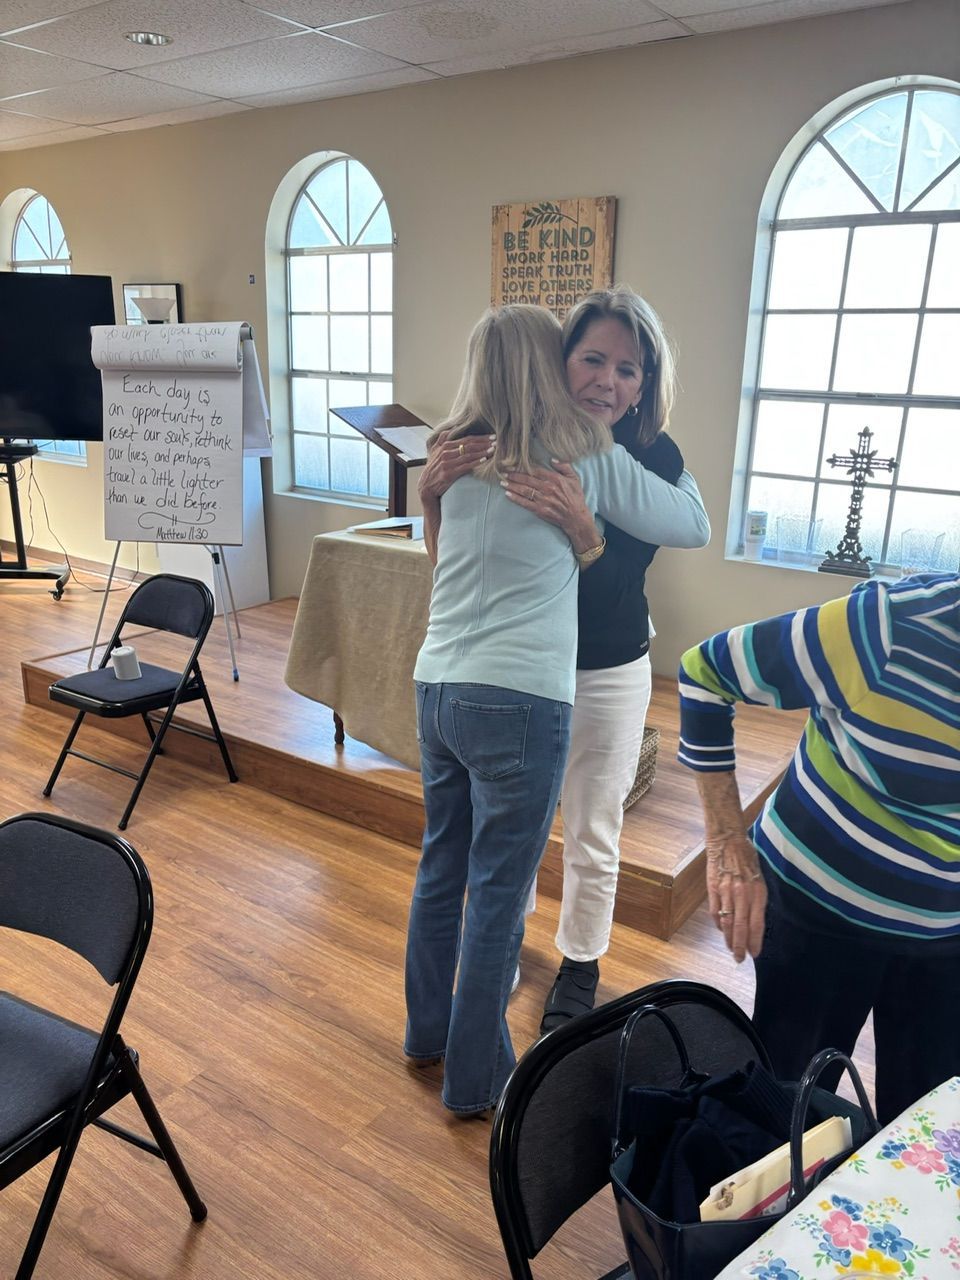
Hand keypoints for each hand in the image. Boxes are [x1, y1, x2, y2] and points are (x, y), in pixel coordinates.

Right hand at [418, 428, 494, 502]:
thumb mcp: (434, 451)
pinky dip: (476, 462)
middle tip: (497, 441)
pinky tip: (484, 460)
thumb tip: (449, 429)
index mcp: (445, 446)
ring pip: (468, 455)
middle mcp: (446, 452)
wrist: (426, 487)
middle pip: (469, 445)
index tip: (492, 436)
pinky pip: (465, 466)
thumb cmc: (433, 469)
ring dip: (482, 452)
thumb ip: (441, 439)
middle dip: (484, 443)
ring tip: (493, 450)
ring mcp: (447, 463)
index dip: (480, 438)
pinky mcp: (449, 473)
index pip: (466, 439)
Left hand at [501, 461, 599, 552]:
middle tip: (503, 473)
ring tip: (502, 482)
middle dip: (513, 476)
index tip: (513, 465)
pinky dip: (515, 498)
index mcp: (555, 479)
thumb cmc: (575, 497)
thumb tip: (553, 459)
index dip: (523, 467)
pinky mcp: (540, 510)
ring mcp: (543, 500)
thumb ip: (565, 466)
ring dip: (512, 486)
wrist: (576, 517)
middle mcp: (547, 488)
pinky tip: (507, 494)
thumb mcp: (574, 478)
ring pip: (524, 490)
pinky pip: (525, 503)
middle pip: (527, 480)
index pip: (535, 471)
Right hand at [705, 835, 766, 963]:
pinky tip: (721, 930)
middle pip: (741, 928)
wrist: (727, 840)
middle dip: (740, 947)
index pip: (756, 924)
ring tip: (731, 949)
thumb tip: (754, 921)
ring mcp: (726, 892)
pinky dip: (718, 924)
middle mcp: (742, 894)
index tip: (755, 954)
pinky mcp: (713, 888)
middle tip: (740, 959)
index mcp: (757, 892)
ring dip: (729, 939)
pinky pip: (715, 912)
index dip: (755, 942)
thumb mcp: (760, 878)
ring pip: (727, 923)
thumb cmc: (747, 857)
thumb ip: (757, 899)